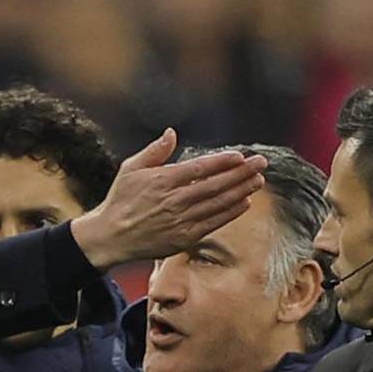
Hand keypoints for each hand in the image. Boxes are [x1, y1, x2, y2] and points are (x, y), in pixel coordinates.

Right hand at [70, 129, 267, 269]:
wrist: (111, 237)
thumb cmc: (121, 200)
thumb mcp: (131, 169)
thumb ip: (154, 151)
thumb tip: (171, 133)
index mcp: (162, 181)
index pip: (199, 169)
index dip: (222, 162)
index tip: (240, 156)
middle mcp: (174, 200)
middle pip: (215, 185)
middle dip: (241, 174)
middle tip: (261, 163)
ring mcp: (180, 221)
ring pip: (217, 204)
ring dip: (241, 191)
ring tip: (258, 180)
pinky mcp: (184, 238)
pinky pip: (213, 223)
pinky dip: (230, 213)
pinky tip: (244, 202)